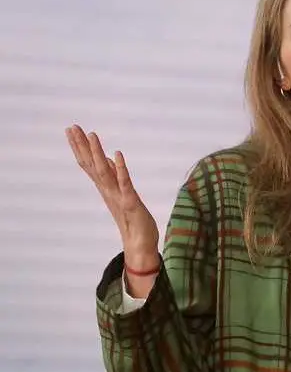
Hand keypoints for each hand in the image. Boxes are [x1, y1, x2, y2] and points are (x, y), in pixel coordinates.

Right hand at [66, 125, 159, 268]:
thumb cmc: (133, 220)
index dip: (80, 147)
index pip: (89, 164)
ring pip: (104, 171)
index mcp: (106, 187)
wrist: (139, 244)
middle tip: (71, 126)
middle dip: (82, 145)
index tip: (71, 130)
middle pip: (91, 164)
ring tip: (91, 134)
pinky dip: (121, 169)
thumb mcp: (123, 194)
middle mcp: (108, 190)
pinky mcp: (131, 202)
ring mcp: (118, 196)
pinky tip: (117, 155)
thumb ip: (115, 177)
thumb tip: (110, 160)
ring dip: (97, 153)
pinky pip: (125, 183)